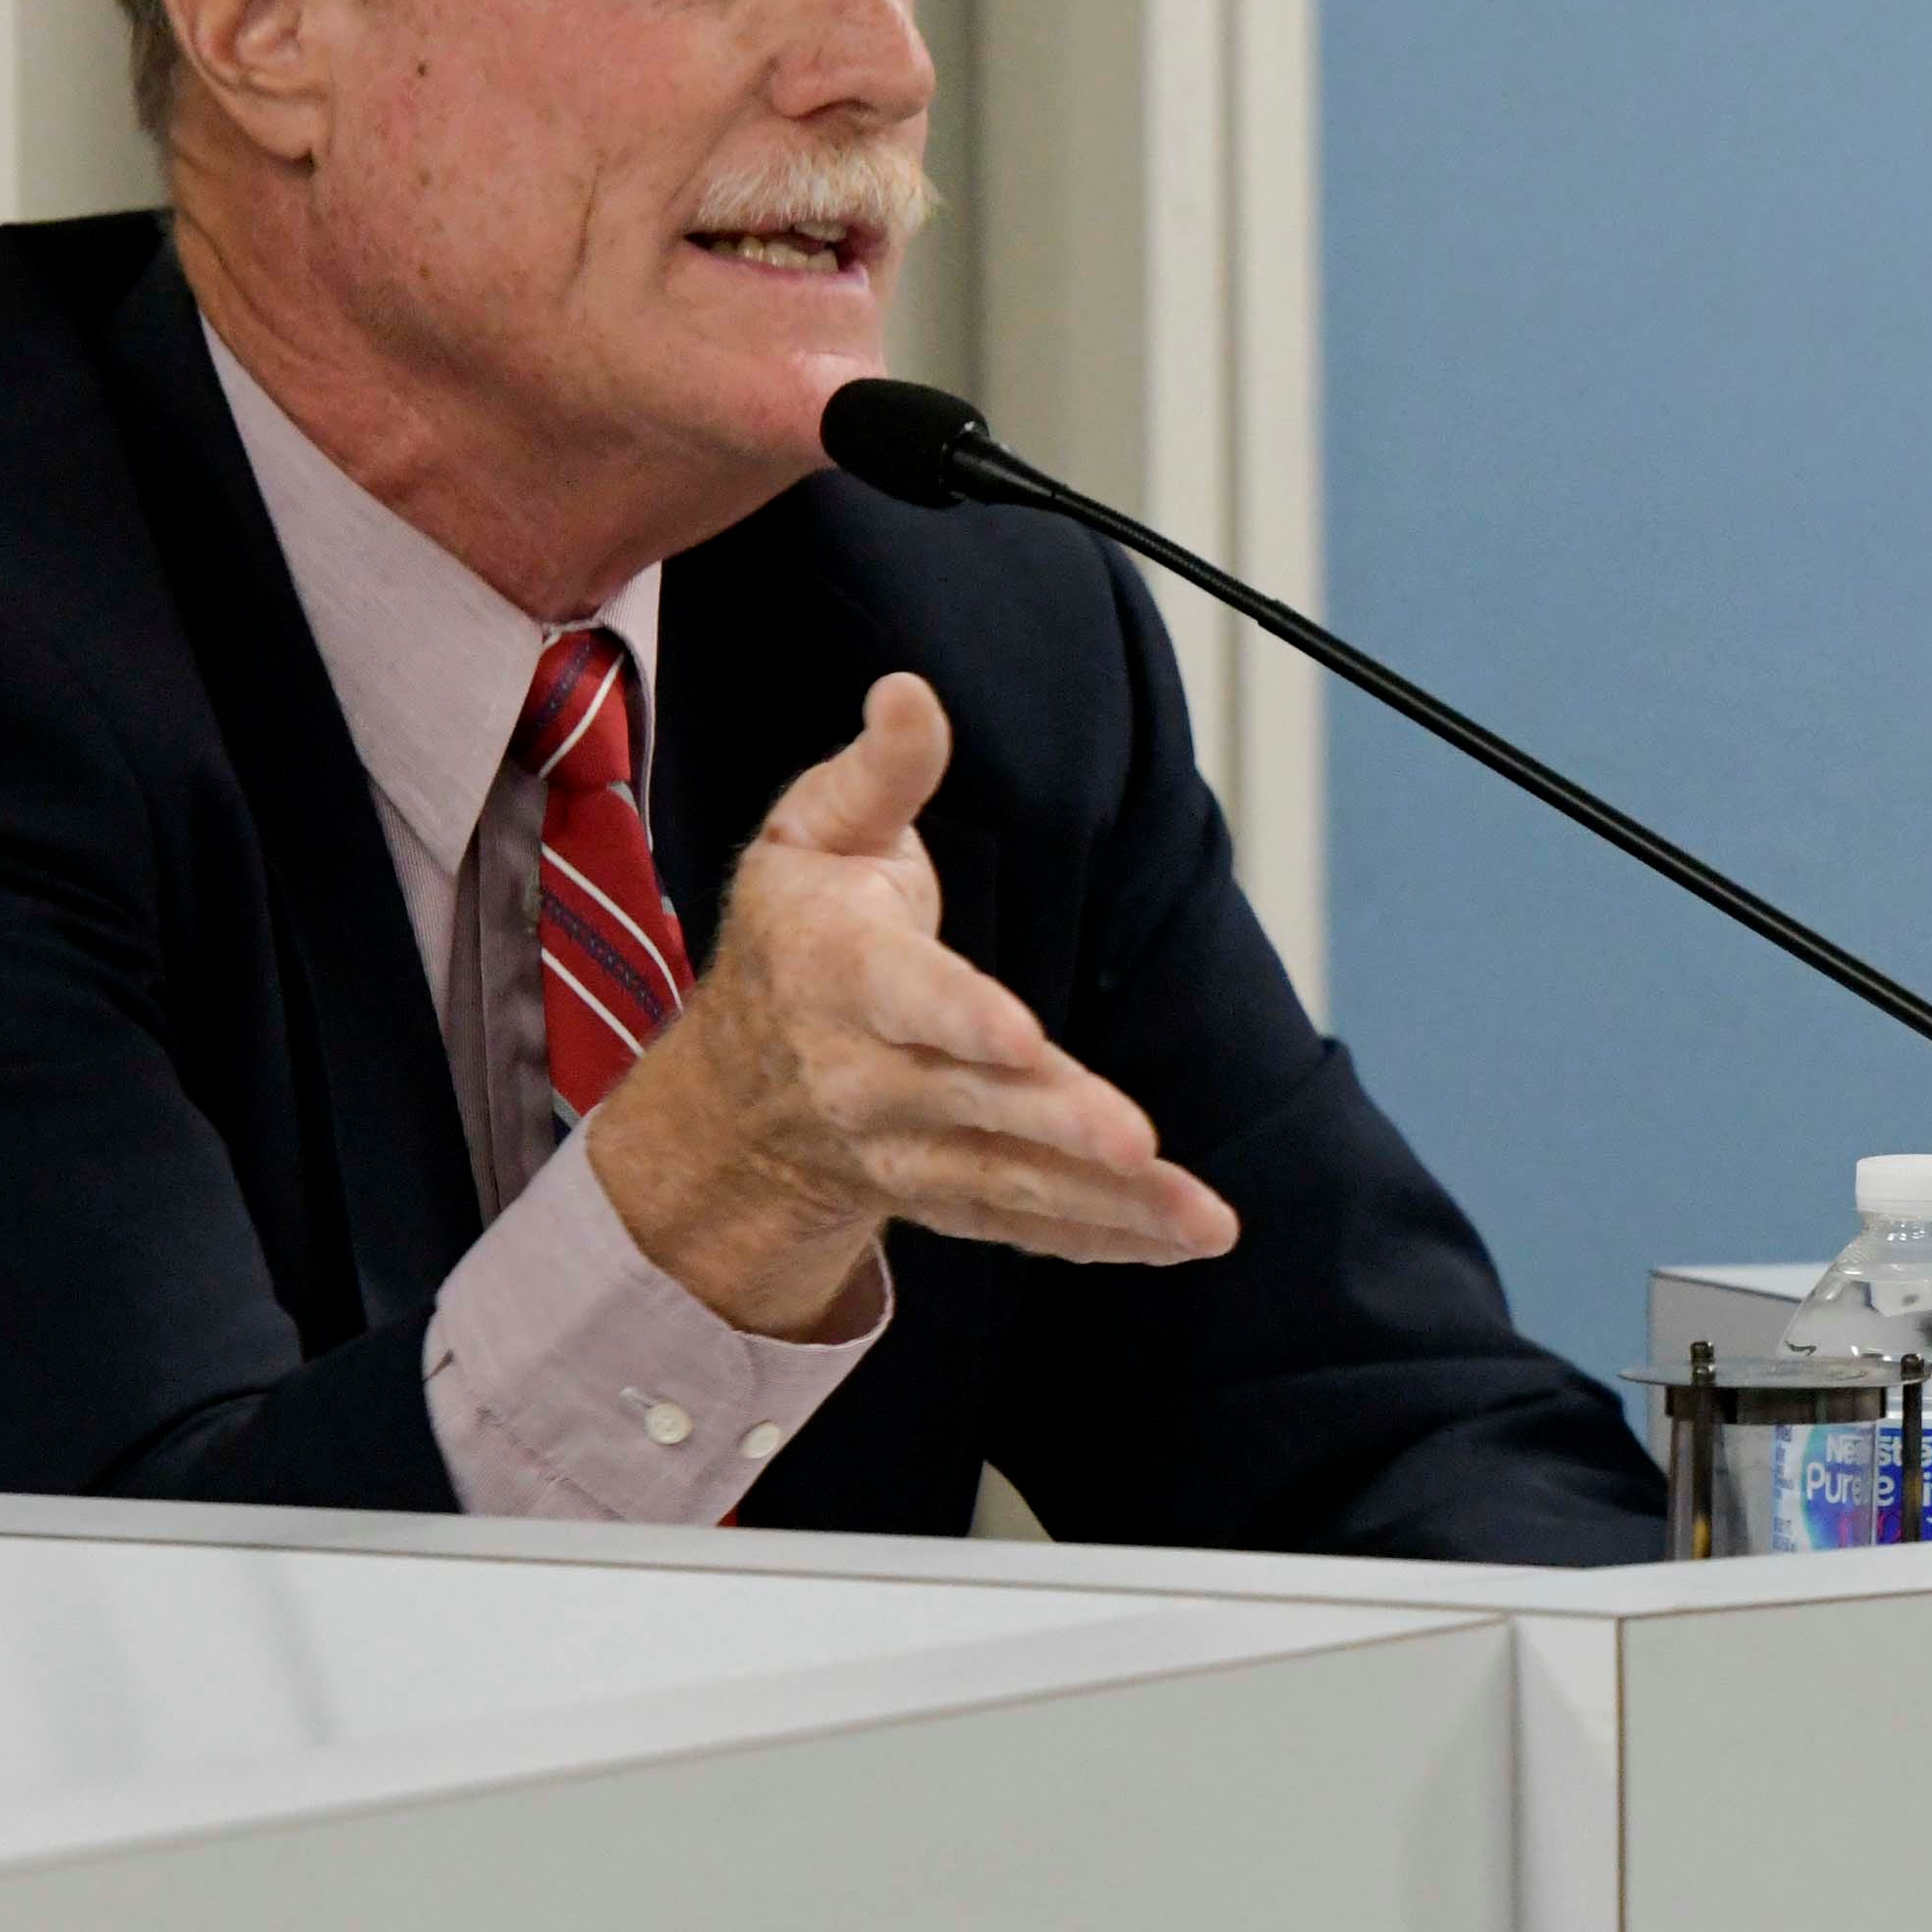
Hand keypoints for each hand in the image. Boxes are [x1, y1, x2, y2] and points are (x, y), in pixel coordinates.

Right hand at [576, 674, 1238, 1334]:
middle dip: (1057, 1124)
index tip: (1019, 1037)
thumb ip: (879, 772)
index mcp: (838, 971)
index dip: (962, 1018)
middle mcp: (865, 1075)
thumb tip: (912, 690)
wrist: (730, 1099)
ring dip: (1109, 1204)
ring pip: (1011, 1182)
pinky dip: (1104, 1240)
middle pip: (973, 1103)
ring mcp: (904, 1150)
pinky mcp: (944, 1197)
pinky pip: (1024, 1226)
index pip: (906, 997)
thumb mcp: (809, 835)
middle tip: (1136, 1142)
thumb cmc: (792, 939)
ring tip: (1201, 1218)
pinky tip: (1181, 1238)